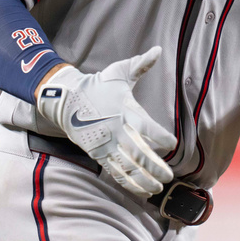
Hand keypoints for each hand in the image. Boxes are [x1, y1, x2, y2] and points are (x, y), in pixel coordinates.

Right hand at [35, 47, 174, 197]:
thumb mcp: (119, 72)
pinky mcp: (98, 154)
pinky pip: (115, 172)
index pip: (147, 127)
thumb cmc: (98, 85)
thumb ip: (141, 64)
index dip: (161, 137)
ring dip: (143, 180)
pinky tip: (142, 191)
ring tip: (158, 187)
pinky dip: (129, 183)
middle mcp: (117, 130)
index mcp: (125, 110)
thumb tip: (158, 49)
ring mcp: (106, 144)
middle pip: (139, 153)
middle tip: (169, 175)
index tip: (173, 143)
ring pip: (127, 167)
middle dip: (155, 167)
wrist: (66, 99)